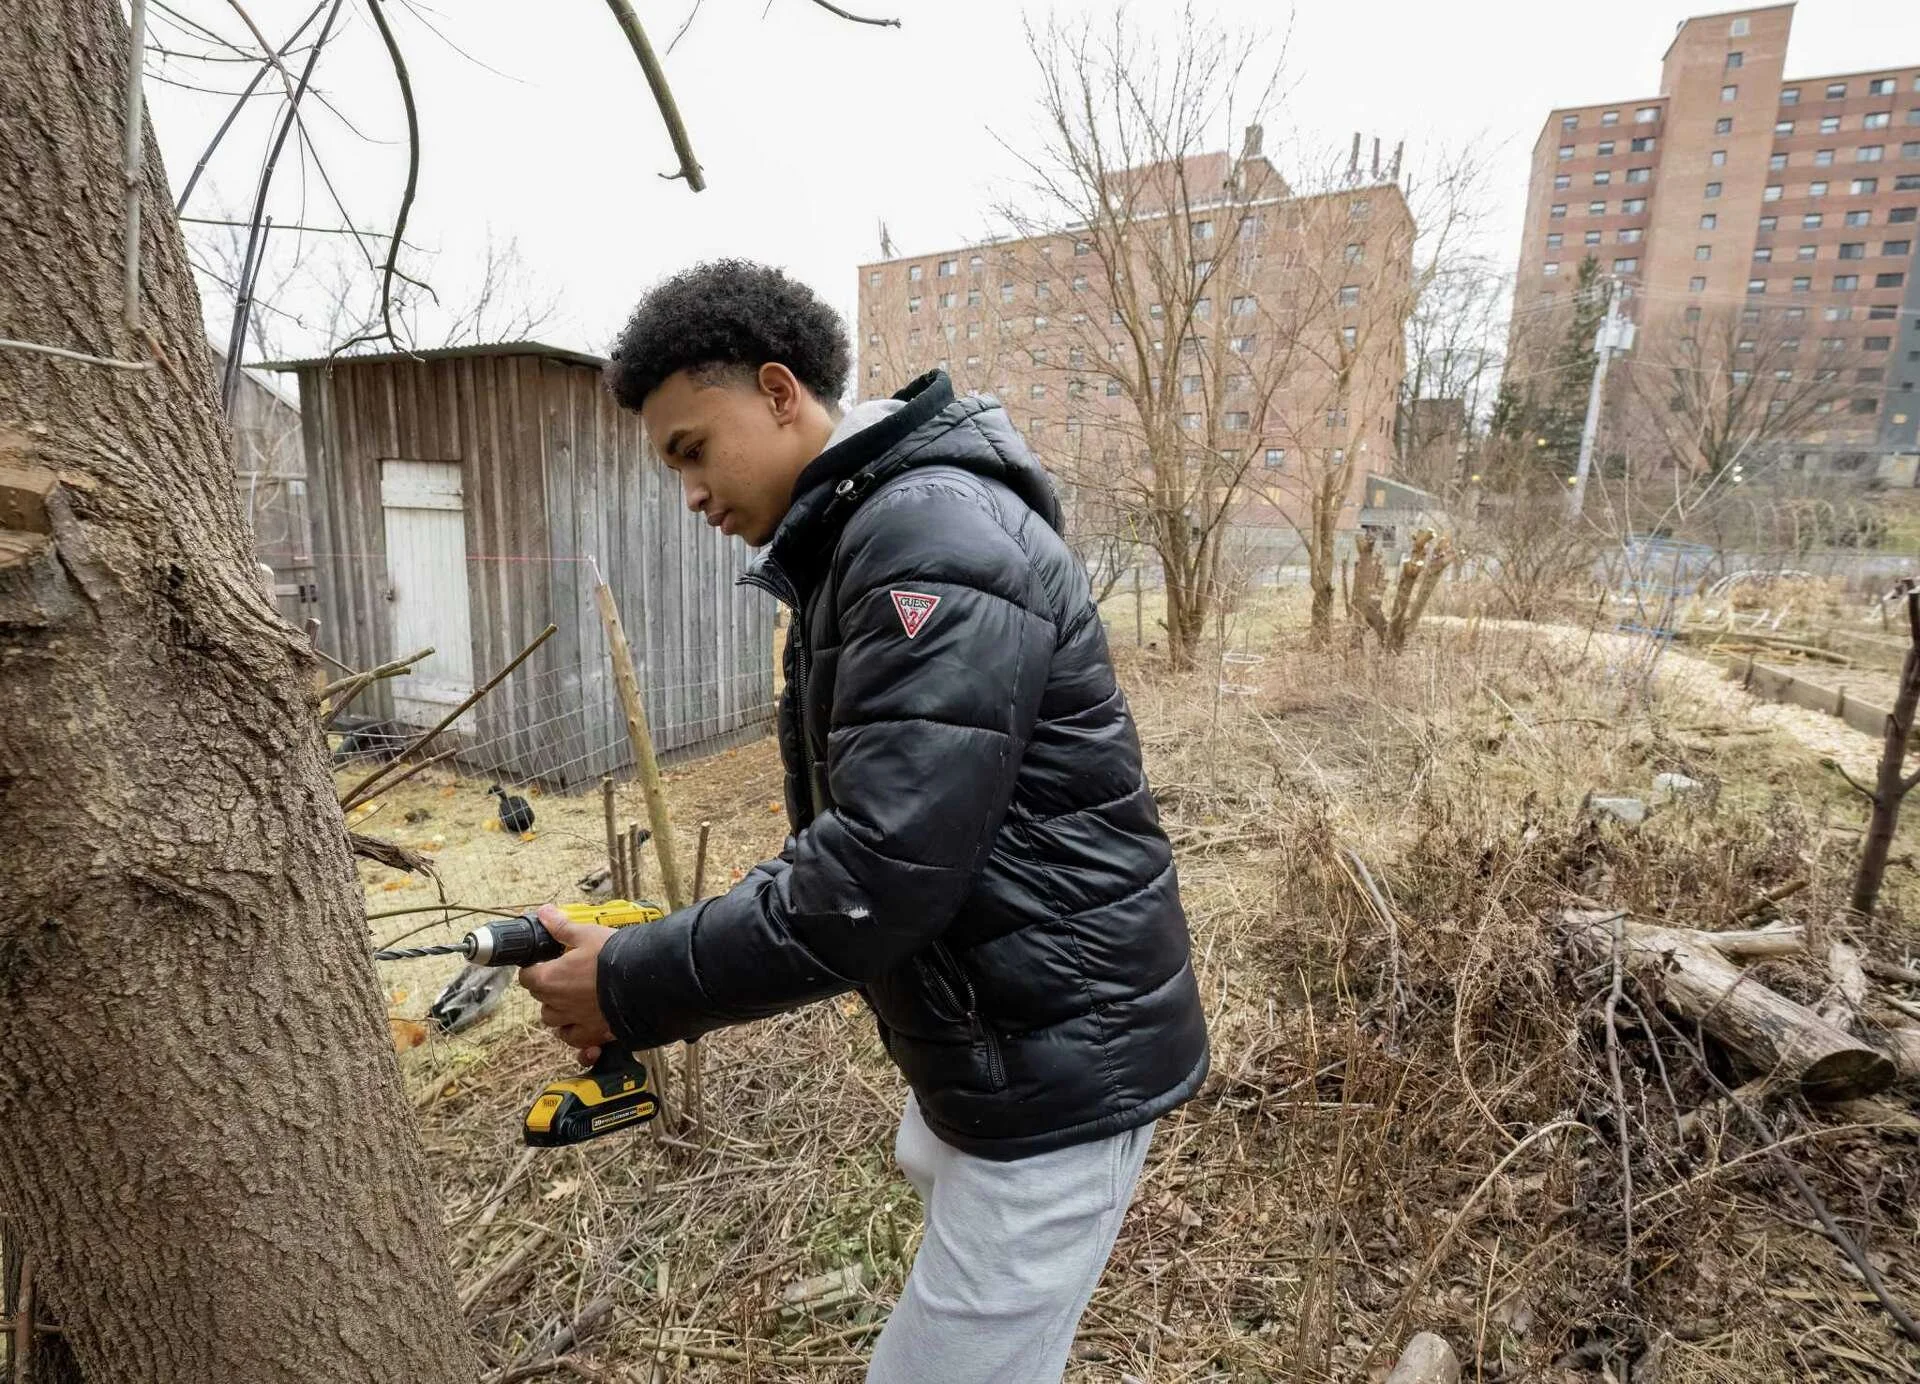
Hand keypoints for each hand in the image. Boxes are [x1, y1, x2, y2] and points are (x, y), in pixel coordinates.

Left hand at [518, 904, 616, 1060]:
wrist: (644, 982)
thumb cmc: (614, 957)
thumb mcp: (586, 934)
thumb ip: (562, 927)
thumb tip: (545, 914)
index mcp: (550, 979)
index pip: (526, 977)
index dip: (534, 967)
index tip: (544, 961)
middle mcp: (557, 1004)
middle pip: (539, 997)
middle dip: (546, 985)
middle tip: (563, 972)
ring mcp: (575, 1020)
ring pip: (553, 1019)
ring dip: (557, 1009)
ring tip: (570, 997)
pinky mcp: (593, 1032)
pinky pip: (573, 1038)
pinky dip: (573, 1031)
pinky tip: (581, 1021)